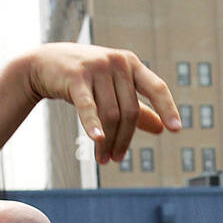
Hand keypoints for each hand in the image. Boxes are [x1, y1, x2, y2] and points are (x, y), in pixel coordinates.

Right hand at [24, 43, 180, 164]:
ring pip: (110, 114)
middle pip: (129, 111)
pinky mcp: (76, 77)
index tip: (176, 129)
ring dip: (107, 142)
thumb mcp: (114, 89)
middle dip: (124, 139)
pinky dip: (93, 124)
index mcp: (132, 64)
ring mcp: (97, 67)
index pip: (157, 88)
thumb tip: (161, 129)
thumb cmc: (86, 78)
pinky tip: (96, 140)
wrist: (46, 62)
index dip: (167, 108)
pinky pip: (88, 106)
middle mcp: (117, 63)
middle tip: (117, 160)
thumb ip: (138, 108)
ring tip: (103, 159)